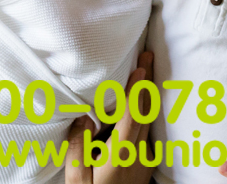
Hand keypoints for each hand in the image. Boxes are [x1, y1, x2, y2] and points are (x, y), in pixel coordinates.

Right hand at [65, 51, 154, 183]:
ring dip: (148, 95)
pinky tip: (144, 106)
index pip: (130, 114)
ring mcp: (144, 160)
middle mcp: (137, 153)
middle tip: (149, 55)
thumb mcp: (77, 182)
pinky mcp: (145, 166)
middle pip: (144, 111)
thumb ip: (78, 149)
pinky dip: (146, 113)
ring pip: (148, 121)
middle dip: (146, 83)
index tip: (141, 67)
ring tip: (148, 72)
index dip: (136, 89)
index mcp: (119, 154)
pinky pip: (147, 133)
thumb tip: (83, 118)